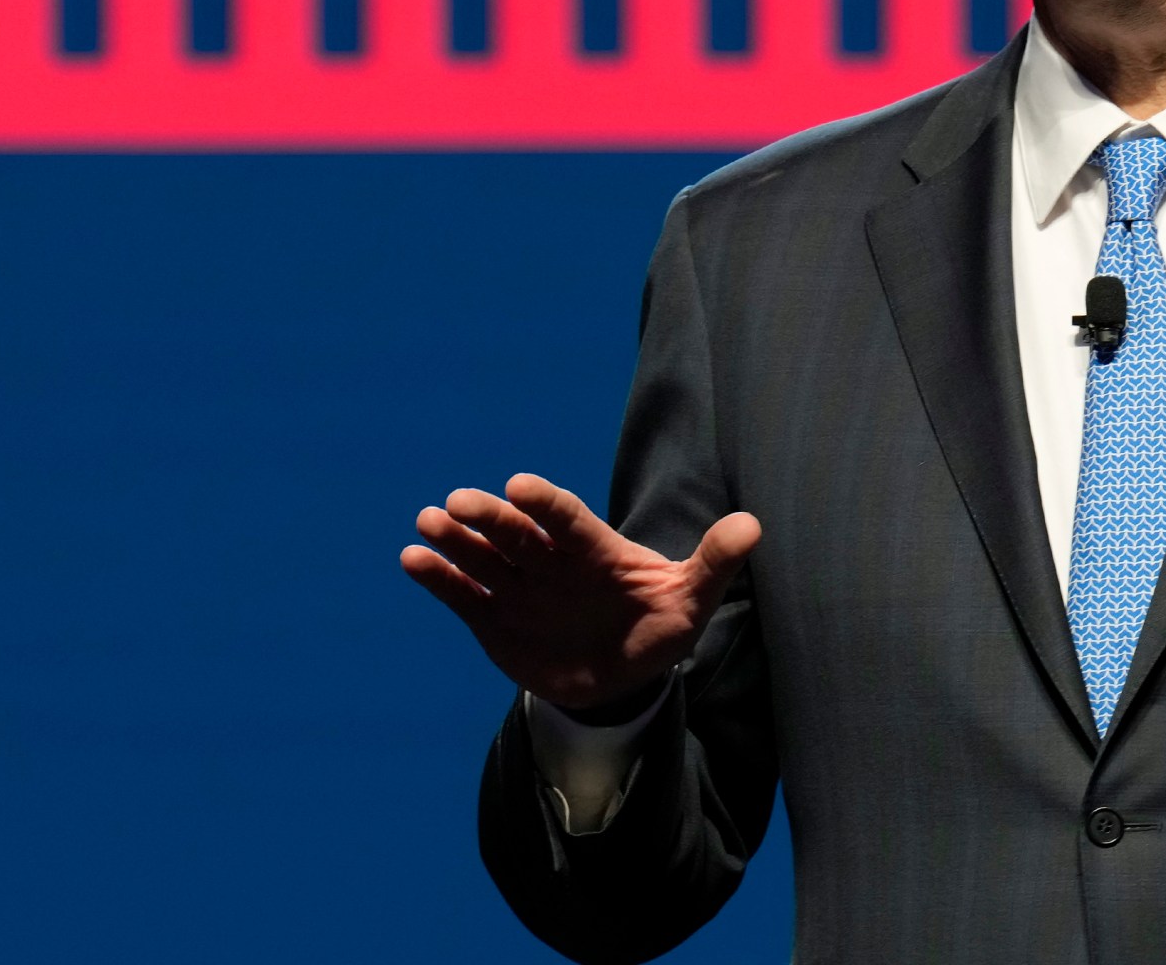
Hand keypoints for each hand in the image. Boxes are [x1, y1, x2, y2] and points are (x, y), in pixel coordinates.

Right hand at [400, 473, 761, 711]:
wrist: (622, 679)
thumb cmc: (659, 627)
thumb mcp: (691, 600)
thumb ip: (714, 563)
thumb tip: (752, 526)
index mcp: (595, 550)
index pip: (568, 519)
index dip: (545, 503)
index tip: (520, 487)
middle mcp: (552, 561)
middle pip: (518, 533)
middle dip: (489, 519)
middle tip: (458, 503)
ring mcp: (520, 587)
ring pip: (484, 557)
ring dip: (456, 541)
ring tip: (428, 523)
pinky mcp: (494, 617)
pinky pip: (464, 595)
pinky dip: (439, 578)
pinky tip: (413, 560)